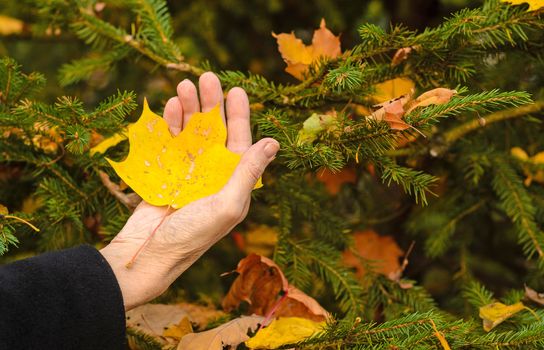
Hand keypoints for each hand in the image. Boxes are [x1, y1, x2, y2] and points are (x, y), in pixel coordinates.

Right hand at [100, 72, 278, 309]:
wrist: (149, 254)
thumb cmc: (192, 235)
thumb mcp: (227, 204)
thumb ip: (247, 172)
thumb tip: (273, 143)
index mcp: (232, 182)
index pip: (240, 142)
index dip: (239, 116)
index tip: (237, 91)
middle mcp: (212, 174)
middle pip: (214, 131)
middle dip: (211, 105)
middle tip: (206, 77)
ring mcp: (187, 172)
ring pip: (191, 132)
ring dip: (188, 109)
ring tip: (183, 86)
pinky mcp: (165, 172)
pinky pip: (169, 142)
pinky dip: (169, 124)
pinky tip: (169, 107)